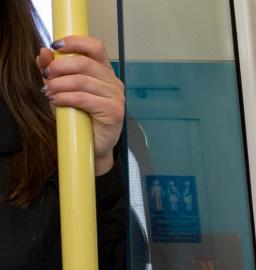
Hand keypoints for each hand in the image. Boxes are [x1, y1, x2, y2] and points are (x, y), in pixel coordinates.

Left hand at [37, 36, 124, 174]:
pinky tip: (56, 101)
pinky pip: (84, 98)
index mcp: (104, 72)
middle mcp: (113, 82)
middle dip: (60, 67)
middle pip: (85, 63)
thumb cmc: (79, 117)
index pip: (95, 47)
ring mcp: (116, 97)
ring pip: (82, 81)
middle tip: (46, 75)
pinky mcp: (114, 112)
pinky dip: (65, 98)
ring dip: (59, 84)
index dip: (75, 42)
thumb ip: (53, 70)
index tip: (55, 46)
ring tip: (48, 91)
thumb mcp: (61, 89)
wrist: (90, 146)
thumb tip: (43, 52)